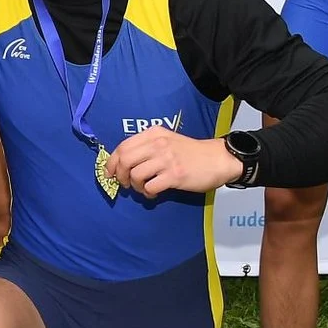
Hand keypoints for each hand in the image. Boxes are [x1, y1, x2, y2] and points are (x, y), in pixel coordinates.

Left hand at [107, 128, 238, 197]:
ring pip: (135, 175)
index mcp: (154, 134)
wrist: (218, 159)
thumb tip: (123, 163)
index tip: (110, 173)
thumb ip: (147, 147)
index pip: (123, 146)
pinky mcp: (174, 175)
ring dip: (135, 186)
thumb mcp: (167, 140)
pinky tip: (153, 194)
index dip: (112, 162)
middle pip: (125, 160)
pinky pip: (150, 187)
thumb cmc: (191, 152)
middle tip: (124, 183)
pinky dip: (147, 193)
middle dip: (120, 175)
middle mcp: (158, 144)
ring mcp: (166, 160)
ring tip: (143, 189)